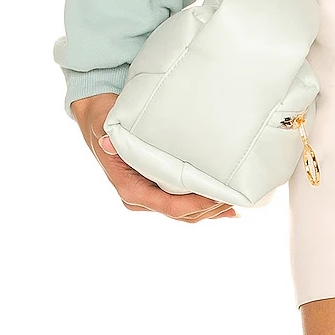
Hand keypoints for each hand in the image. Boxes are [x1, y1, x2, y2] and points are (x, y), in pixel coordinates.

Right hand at [70, 94, 239, 221]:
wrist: (99, 121)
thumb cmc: (104, 122)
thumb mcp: (105, 126)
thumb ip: (109, 136)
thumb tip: (108, 142)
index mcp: (131, 190)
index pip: (170, 207)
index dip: (197, 205)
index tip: (219, 196)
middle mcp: (141, 198)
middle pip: (182, 214)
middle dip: (209, 209)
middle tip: (236, 198)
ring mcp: (150, 195)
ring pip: (185, 212)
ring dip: (210, 209)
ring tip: (236, 203)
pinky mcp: (158, 188)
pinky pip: (183, 202)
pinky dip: (203, 204)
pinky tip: (225, 205)